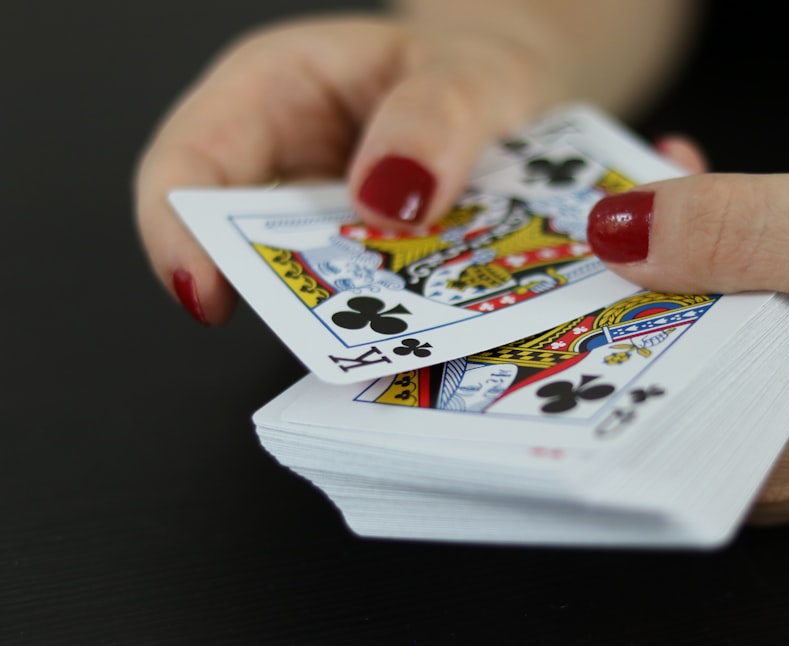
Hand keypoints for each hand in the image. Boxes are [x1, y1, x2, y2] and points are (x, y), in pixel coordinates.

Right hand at [133, 2, 697, 324]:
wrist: (506, 91)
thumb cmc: (473, 64)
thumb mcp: (470, 73)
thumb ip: (436, 118)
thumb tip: (387, 198)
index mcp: (273, 87)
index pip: (189, 160)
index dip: (179, 230)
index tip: (208, 297)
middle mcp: (281, 155)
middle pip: (233, 236)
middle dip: (276, 290)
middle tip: (335, 335)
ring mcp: (317, 214)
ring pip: (298, 280)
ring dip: (341, 312)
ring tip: (397, 332)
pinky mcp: (357, 256)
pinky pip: (352, 293)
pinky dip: (381, 313)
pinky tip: (423, 325)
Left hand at [587, 165, 788, 522]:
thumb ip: (733, 231)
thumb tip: (615, 229)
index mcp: (769, 455)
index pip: (633, 397)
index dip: (587, 318)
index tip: (555, 257)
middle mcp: (778, 460)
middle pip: (662, 367)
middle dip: (628, 279)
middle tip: (596, 208)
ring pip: (708, 344)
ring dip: (682, 265)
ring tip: (653, 196)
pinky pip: (755, 334)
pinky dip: (734, 275)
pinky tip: (722, 222)